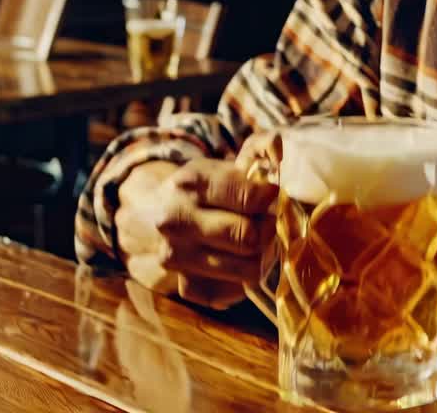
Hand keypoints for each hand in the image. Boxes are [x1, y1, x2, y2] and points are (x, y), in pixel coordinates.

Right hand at [115, 134, 279, 308]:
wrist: (158, 217)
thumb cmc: (205, 190)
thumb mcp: (225, 164)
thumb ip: (259, 150)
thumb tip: (278, 143)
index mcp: (189, 182)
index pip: (249, 197)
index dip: (271, 198)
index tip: (272, 196)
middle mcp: (176, 221)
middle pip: (250, 237)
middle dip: (269, 229)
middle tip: (270, 222)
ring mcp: (177, 257)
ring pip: (247, 269)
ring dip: (262, 256)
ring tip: (260, 242)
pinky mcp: (185, 286)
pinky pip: (234, 292)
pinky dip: (243, 279)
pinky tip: (239, 261)